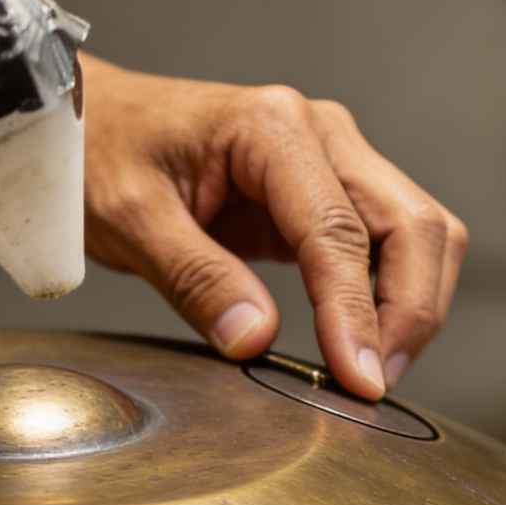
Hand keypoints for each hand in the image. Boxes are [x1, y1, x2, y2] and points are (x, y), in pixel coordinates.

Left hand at [80, 64, 465, 399]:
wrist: (88, 120)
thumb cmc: (100, 153)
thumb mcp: (129, 220)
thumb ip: (196, 279)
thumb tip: (256, 340)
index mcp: (271, 127)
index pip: (340, 231)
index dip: (356, 312)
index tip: (359, 379)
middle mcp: (320, 132)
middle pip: (412, 224)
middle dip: (409, 311)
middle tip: (374, 384)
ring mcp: (332, 158)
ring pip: (417, 231)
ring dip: (412, 303)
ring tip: (372, 370)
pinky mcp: (327, 191)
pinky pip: (386, 242)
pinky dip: (390, 293)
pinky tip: (360, 340)